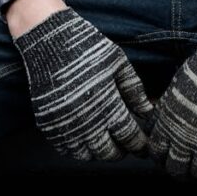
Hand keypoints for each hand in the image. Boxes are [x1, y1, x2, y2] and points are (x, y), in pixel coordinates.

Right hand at [13, 7, 154, 160]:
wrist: (50, 40)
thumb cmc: (88, 47)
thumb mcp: (118, 62)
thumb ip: (134, 89)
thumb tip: (148, 111)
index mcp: (108, 105)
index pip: (129, 137)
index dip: (139, 144)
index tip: (143, 145)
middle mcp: (87, 121)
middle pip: (108, 153)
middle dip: (119, 151)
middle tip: (124, 143)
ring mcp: (65, 125)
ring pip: (86, 155)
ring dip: (98, 151)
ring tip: (104, 139)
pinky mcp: (48, 124)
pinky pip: (64, 149)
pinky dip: (76, 148)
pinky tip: (83, 136)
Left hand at [146, 19, 196, 179]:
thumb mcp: (177, 83)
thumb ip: (167, 107)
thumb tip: (160, 119)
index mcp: (168, 121)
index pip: (157, 152)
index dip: (163, 154)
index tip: (171, 150)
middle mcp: (184, 138)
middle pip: (176, 170)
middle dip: (181, 167)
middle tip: (190, 160)